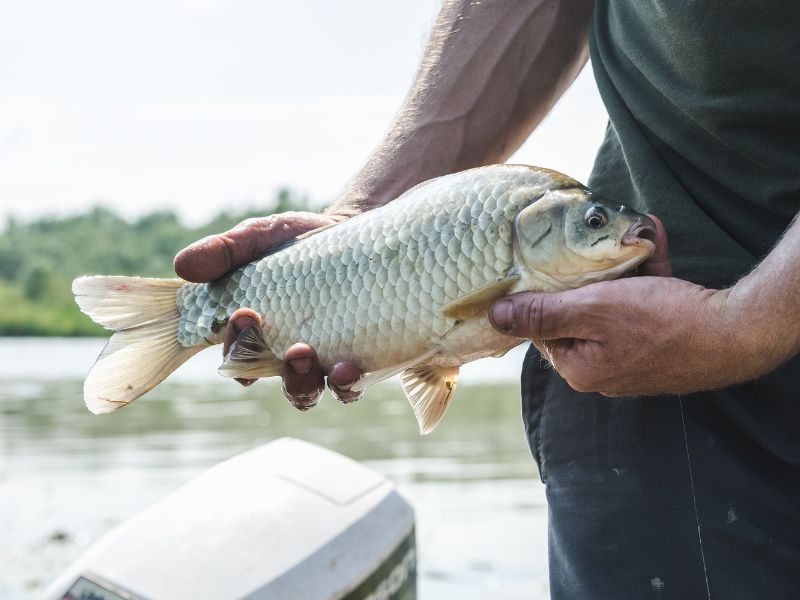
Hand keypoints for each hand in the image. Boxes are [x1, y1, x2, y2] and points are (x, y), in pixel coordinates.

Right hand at [174, 212, 363, 407]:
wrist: (348, 229)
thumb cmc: (293, 241)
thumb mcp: (256, 238)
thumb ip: (224, 251)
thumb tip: (183, 266)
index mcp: (255, 337)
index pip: (238, 360)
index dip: (237, 351)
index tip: (244, 316)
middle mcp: (288, 357)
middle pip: (282, 384)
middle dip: (286, 375)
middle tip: (294, 349)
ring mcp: (325, 360)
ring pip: (313, 390)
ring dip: (313, 384)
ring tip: (327, 363)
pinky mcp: (359, 356)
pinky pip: (353, 384)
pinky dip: (350, 383)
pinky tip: (351, 367)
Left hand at [487, 215, 746, 395]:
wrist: (736, 333)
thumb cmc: (661, 324)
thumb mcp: (592, 310)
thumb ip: (543, 312)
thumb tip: (495, 315)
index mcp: (578, 367)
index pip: (543, 326)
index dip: (547, 292)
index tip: (555, 261)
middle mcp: (601, 368)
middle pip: (579, 312)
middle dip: (591, 276)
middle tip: (600, 246)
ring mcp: (631, 356)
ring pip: (613, 303)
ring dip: (622, 268)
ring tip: (636, 235)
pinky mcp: (658, 341)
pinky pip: (641, 303)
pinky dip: (646, 273)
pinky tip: (653, 238)